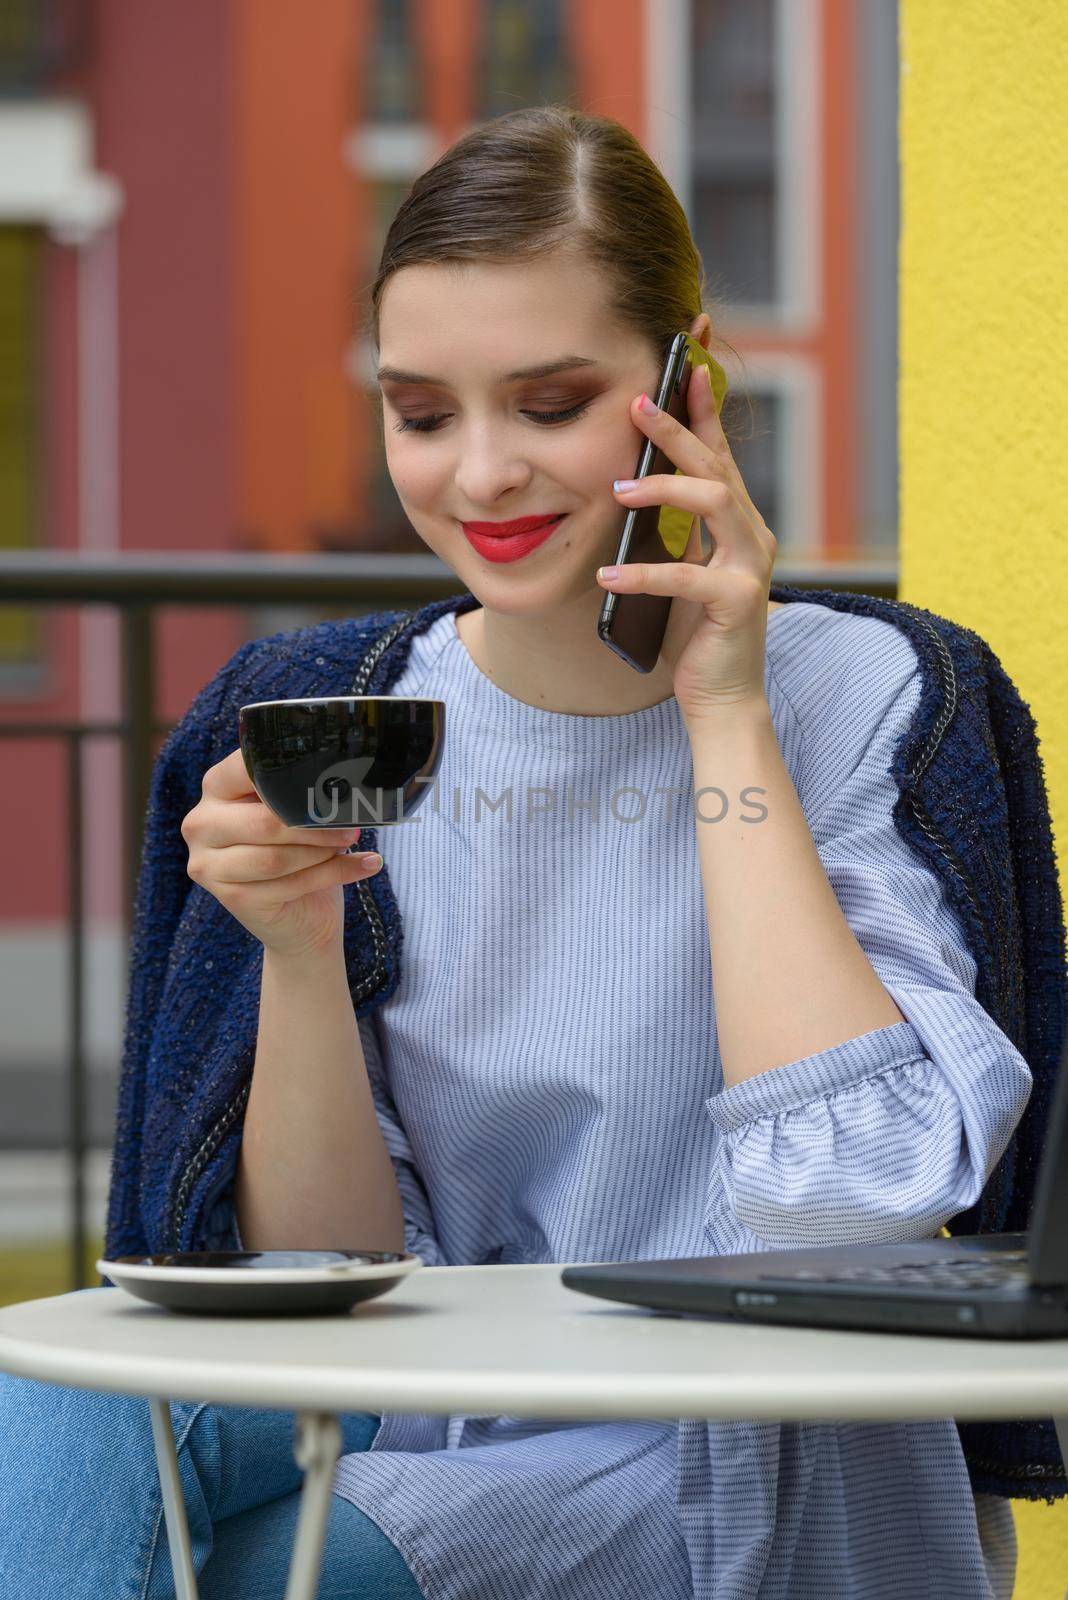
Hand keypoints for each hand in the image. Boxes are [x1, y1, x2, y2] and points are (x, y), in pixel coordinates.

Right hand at [181, 748, 383, 959]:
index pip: (247, 768)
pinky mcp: (232, 899)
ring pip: (277, 856)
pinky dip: (335, 872)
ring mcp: (210, 865)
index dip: (292, 777)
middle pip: (265, 821)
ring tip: (351, 843)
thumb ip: (299, 792)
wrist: (299, 917)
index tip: (328, 784)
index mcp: (216, 788)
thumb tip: (340, 782)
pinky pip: (291, 883)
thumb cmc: (298, 852)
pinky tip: (366, 864)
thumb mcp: (293, 812)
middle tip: (351, 826)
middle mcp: (201, 824)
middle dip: (316, 824)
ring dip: (324, 851)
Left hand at [596, 369, 776, 726]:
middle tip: (636, 403)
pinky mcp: (738, 602)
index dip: (703, 409)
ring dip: (664, 488)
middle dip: (677, 429)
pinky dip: (644, 574)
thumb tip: (628, 489)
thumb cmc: (696, 636)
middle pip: (716, 465)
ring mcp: (751, 567)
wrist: (722, 700)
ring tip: (617, 492)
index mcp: (738, 525)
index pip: (719, 456)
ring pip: (716, 500)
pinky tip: (607, 577)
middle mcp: (753, 536)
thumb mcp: (679, 572)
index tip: (686, 364)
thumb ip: (670, 534)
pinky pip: (689, 577)